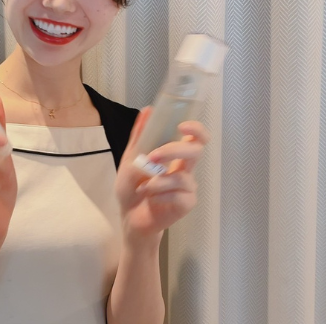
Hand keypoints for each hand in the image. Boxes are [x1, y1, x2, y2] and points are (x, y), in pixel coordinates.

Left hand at [114, 107, 209, 243]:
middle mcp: (185, 169)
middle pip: (195, 151)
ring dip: (157, 181)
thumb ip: (139, 136)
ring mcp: (188, 187)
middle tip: (153, 157)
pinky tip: (150, 198)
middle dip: (173, 150)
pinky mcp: (186, 204)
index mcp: (175, 156)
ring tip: (142, 187)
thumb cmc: (132, 188)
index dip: (196, 129)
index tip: (182, 125)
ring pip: (182, 177)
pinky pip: (178, 195)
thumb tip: (147, 110)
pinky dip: (159, 195)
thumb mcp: (130, 159)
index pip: (196, 138)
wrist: (129, 217)